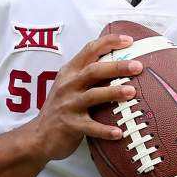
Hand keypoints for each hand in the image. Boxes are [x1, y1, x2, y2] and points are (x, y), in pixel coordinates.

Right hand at [28, 34, 142, 160]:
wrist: (38, 136)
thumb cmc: (61, 108)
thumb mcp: (70, 85)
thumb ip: (89, 74)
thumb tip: (122, 64)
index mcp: (70, 72)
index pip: (90, 49)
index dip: (109, 42)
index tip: (129, 40)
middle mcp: (68, 85)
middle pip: (94, 70)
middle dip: (117, 66)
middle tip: (138, 66)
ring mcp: (68, 105)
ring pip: (93, 95)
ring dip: (113, 92)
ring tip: (132, 92)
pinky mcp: (69, 125)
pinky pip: (90, 127)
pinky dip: (105, 130)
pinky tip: (119, 133)